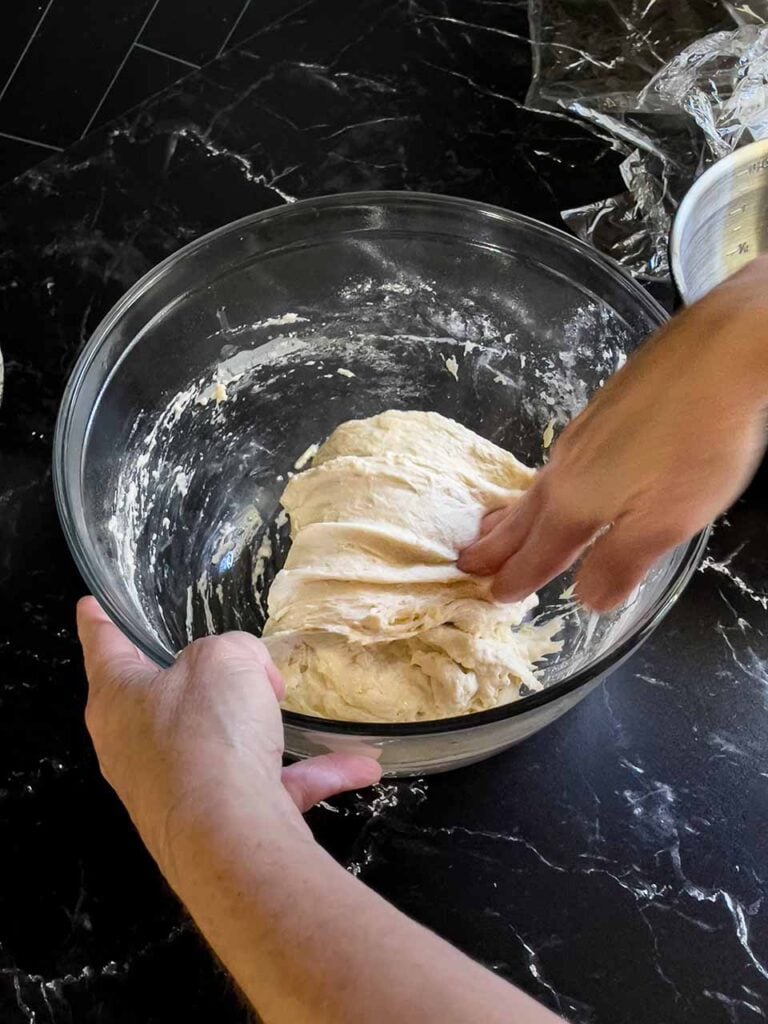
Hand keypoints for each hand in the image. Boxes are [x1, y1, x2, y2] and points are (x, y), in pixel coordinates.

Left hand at [78, 597, 380, 865]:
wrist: (231, 842)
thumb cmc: (208, 734)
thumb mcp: (224, 660)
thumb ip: (234, 650)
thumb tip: (248, 677)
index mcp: (118, 700)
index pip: (103, 646)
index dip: (100, 619)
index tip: (91, 604)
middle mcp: (135, 748)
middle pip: (166, 698)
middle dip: (207, 678)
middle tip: (236, 663)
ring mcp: (174, 791)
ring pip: (220, 744)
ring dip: (265, 729)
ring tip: (294, 710)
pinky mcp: (214, 825)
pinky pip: (263, 786)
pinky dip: (307, 774)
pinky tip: (357, 765)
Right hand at [459, 257, 767, 610]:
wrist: (719, 353)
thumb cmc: (695, 443)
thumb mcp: (665, 522)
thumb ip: (619, 563)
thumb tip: (586, 599)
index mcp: (573, 504)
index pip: (537, 554)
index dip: (516, 579)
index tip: (493, 595)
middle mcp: (565, 471)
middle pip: (522, 519)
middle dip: (496, 546)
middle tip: (465, 562)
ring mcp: (579, 438)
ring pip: (533, 488)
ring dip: (510, 516)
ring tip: (490, 526)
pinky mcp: (598, 414)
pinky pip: (552, 465)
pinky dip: (537, 487)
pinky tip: (549, 482)